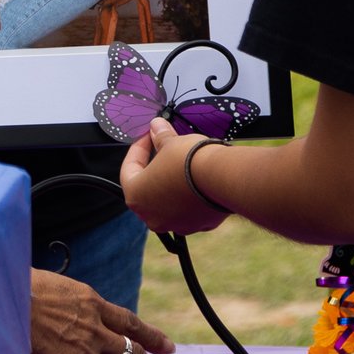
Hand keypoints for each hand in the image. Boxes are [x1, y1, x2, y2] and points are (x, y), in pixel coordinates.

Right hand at [30, 269, 181, 353]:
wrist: (6, 293)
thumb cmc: (17, 281)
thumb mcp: (51, 284)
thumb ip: (61, 302)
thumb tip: (51, 311)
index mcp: (91, 303)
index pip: (129, 321)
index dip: (151, 336)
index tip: (168, 347)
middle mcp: (95, 329)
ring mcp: (83, 352)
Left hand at [121, 117, 234, 235]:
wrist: (224, 178)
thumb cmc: (189, 161)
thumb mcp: (170, 143)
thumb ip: (159, 137)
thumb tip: (156, 127)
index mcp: (136, 196)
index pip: (128, 168)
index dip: (139, 148)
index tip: (148, 135)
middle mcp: (152, 216)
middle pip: (148, 188)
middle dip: (155, 167)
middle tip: (163, 148)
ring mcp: (176, 224)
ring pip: (169, 201)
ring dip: (173, 183)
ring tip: (183, 164)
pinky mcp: (198, 226)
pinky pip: (190, 209)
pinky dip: (192, 196)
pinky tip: (200, 181)